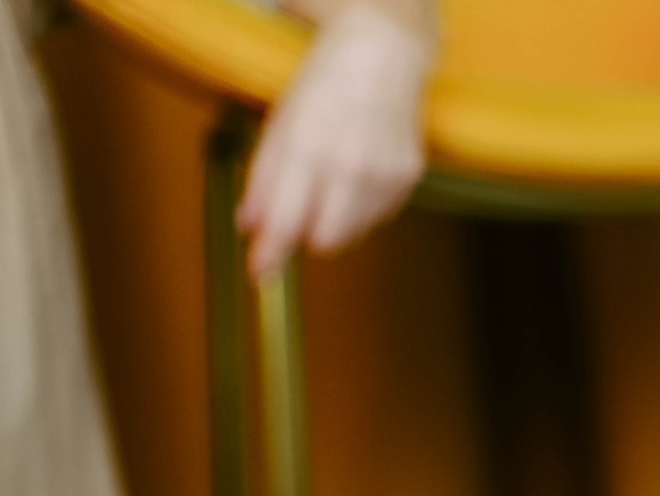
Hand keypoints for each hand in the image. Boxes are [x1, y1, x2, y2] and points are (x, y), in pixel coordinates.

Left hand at [238, 2, 431, 279]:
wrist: (382, 55)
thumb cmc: (325, 86)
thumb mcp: (281, 125)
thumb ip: (264, 179)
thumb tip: (251, 225)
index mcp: (310, 148)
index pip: (288, 221)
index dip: (272, 253)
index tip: (260, 275)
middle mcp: (351, 166)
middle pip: (326, 241)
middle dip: (308, 233)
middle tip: (301, 210)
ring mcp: (385, 174)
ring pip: (353, 232)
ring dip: (336, 218)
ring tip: (333, 178)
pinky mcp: (408, 177)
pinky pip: (378, 215)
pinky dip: (362, 203)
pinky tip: (359, 170)